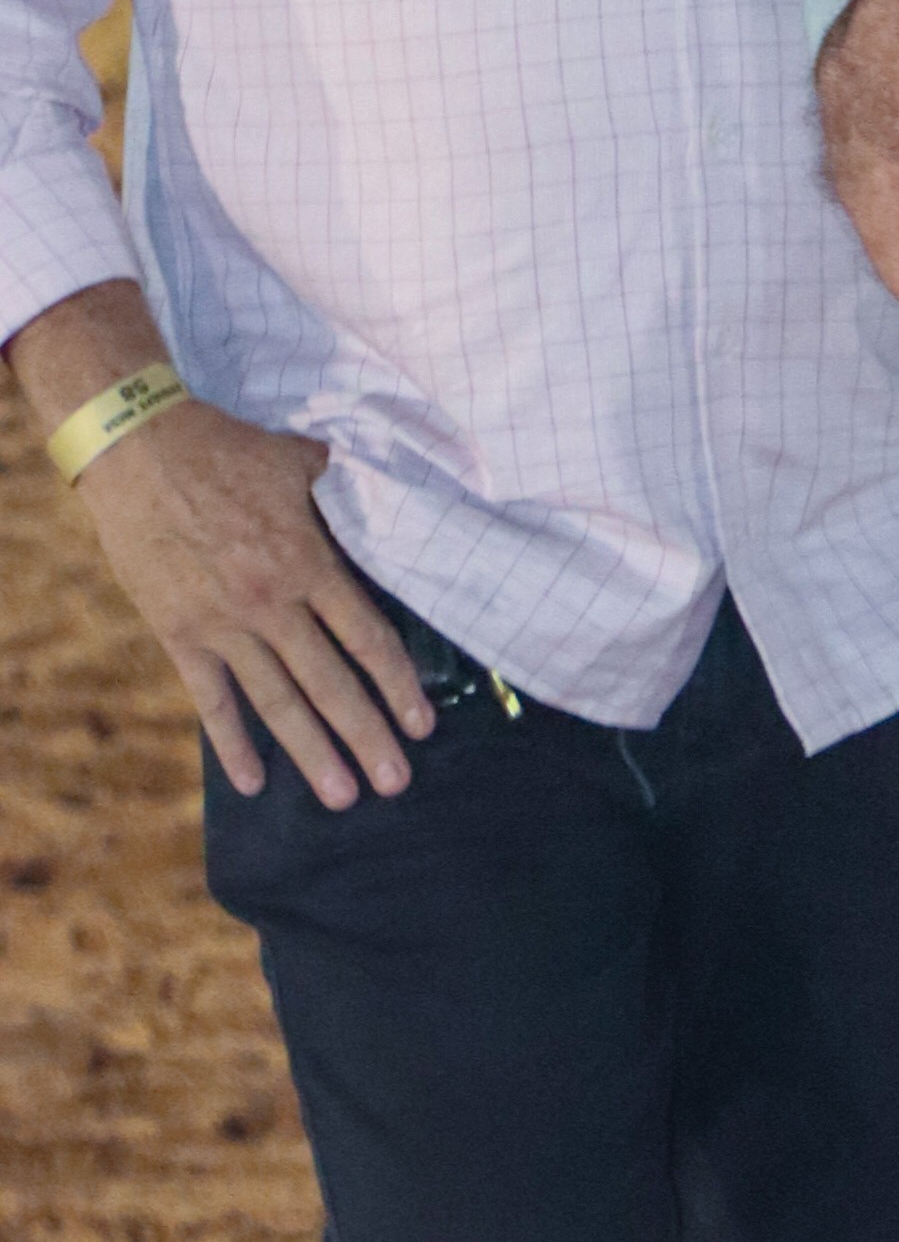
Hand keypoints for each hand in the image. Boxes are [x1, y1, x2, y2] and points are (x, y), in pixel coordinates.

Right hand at [75, 396, 435, 805]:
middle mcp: (272, 602)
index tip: (420, 724)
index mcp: (309, 562)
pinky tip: (252, 783)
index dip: (397, 685)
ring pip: (277, 702)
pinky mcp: (178, 632)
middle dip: (366, 736)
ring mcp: (223, 623)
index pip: (367, 638)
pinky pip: (211, 698)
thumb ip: (344, 489)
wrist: (134, 445)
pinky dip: (231, 743)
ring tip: (342, 796)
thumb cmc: (222, 447)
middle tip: (395, 782)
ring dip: (311, 752)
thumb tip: (389, 487)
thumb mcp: (298, 459)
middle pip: (331, 683)